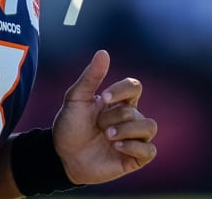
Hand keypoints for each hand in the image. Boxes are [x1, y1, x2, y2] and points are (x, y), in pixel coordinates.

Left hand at [51, 50, 157, 184]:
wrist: (61, 156)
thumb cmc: (69, 126)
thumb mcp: (76, 99)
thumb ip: (90, 77)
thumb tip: (103, 52)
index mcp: (118, 102)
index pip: (134, 87)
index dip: (122, 90)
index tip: (104, 97)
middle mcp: (129, 119)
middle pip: (135, 110)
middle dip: (114, 117)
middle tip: (98, 125)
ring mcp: (133, 139)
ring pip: (150, 127)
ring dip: (128, 129)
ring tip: (108, 136)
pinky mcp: (133, 159)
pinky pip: (150, 150)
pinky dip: (135, 146)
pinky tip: (117, 146)